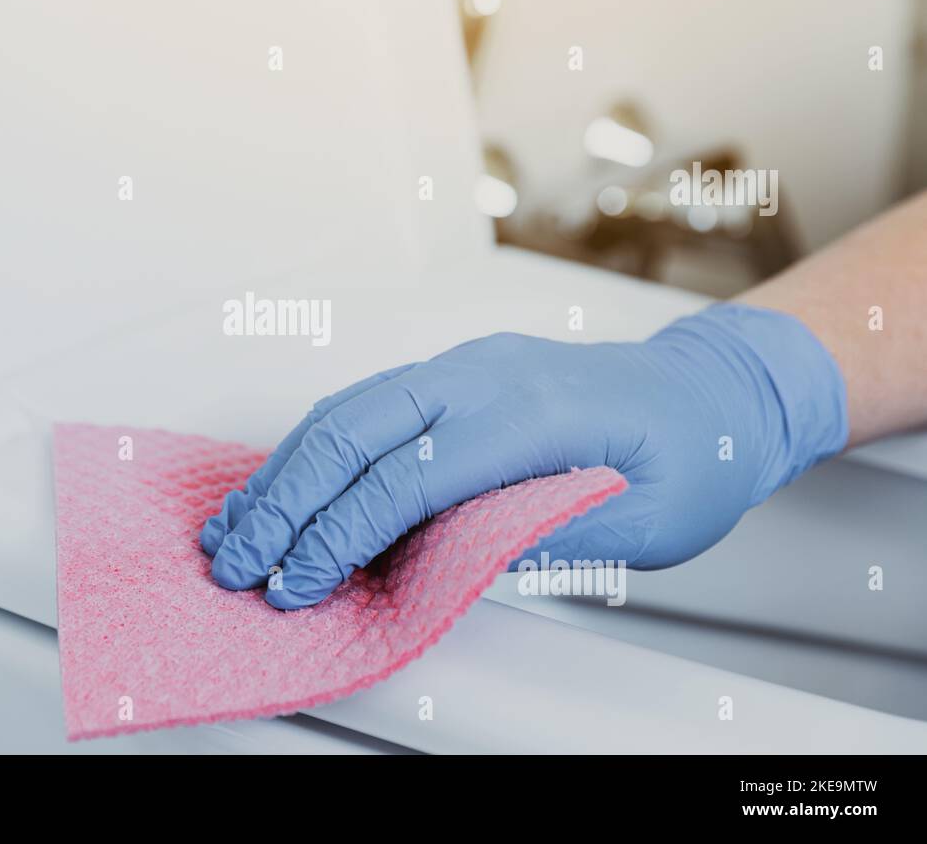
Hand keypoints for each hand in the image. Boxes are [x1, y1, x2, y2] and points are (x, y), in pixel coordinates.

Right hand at [201, 304, 847, 608]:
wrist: (713, 388)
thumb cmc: (691, 454)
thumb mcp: (646, 521)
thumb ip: (541, 536)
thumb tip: (441, 563)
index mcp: (534, 413)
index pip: (408, 478)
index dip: (342, 535)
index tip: (297, 584)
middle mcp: (484, 375)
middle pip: (354, 432)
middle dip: (285, 502)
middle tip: (237, 561)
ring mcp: (463, 366)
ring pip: (348, 411)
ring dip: (284, 471)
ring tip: (236, 526)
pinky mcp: (452, 374)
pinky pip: (366, 404)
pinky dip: (314, 448)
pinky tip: (281, 484)